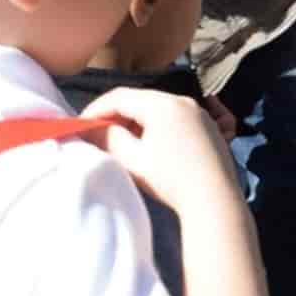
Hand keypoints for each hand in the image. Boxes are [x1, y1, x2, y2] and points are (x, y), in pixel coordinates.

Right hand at [81, 88, 244, 214]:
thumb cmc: (170, 178)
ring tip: (122, 142)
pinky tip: (151, 146)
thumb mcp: (132, 159)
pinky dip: (158, 127)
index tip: (81, 126)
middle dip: (116, 115)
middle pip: (141, 100)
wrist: (215, 199)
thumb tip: (93, 128)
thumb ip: (108, 138)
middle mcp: (183, 101)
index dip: (96, 109)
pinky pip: (176, 119)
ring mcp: (200, 113)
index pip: (119, 97)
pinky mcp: (210, 128)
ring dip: (137, 122)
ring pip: (159, 109)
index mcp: (163, 103)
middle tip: (99, 134)